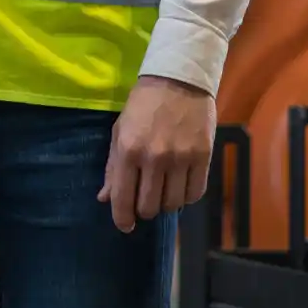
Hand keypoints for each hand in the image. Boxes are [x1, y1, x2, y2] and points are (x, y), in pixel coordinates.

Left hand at [99, 74, 216, 231]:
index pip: (123, 198)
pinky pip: (195, 194)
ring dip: (165, 203)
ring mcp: (180, 159)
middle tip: (144, 201)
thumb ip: (113, 167)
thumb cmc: (142, 106)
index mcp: (128, 150)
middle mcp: (154, 158)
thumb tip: (105, 198)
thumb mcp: (119, 131)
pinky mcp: (202, 157)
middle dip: (144, 210)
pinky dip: (186, 197)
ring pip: (173, 204)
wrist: (178, 80)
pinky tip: (180, 186)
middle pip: (149, 207)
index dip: (122, 218)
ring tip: (163, 191)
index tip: (125, 226)